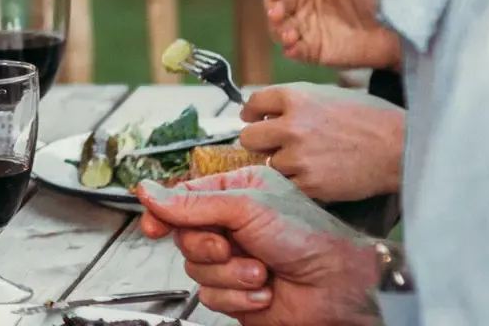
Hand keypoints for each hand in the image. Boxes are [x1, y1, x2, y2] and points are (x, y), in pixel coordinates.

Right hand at [137, 166, 379, 323]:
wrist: (339, 287)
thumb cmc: (309, 237)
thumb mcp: (247, 206)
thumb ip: (194, 202)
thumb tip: (149, 193)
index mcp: (235, 192)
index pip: (183, 199)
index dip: (163, 213)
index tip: (152, 226)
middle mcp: (233, 226)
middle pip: (185, 237)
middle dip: (207, 247)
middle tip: (228, 247)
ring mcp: (234, 261)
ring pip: (195, 269)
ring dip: (229, 274)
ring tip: (260, 271)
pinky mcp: (237, 293)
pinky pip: (211, 296)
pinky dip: (237, 297)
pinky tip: (264, 290)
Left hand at [238, 84, 403, 201]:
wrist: (400, 148)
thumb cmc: (372, 118)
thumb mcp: (329, 95)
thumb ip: (297, 102)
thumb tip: (270, 112)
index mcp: (295, 97)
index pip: (253, 103)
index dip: (252, 113)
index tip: (253, 119)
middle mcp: (291, 126)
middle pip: (249, 137)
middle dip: (259, 142)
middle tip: (273, 145)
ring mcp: (299, 157)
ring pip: (269, 164)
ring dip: (283, 164)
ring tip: (308, 161)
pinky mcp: (310, 184)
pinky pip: (288, 185)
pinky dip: (297, 183)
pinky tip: (316, 175)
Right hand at [265, 0, 399, 69]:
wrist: (398, 30)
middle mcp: (306, 0)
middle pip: (276, 1)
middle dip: (272, 6)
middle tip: (277, 12)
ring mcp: (308, 24)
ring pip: (279, 25)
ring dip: (277, 28)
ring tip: (288, 32)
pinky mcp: (313, 48)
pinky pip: (292, 48)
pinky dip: (288, 47)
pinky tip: (293, 45)